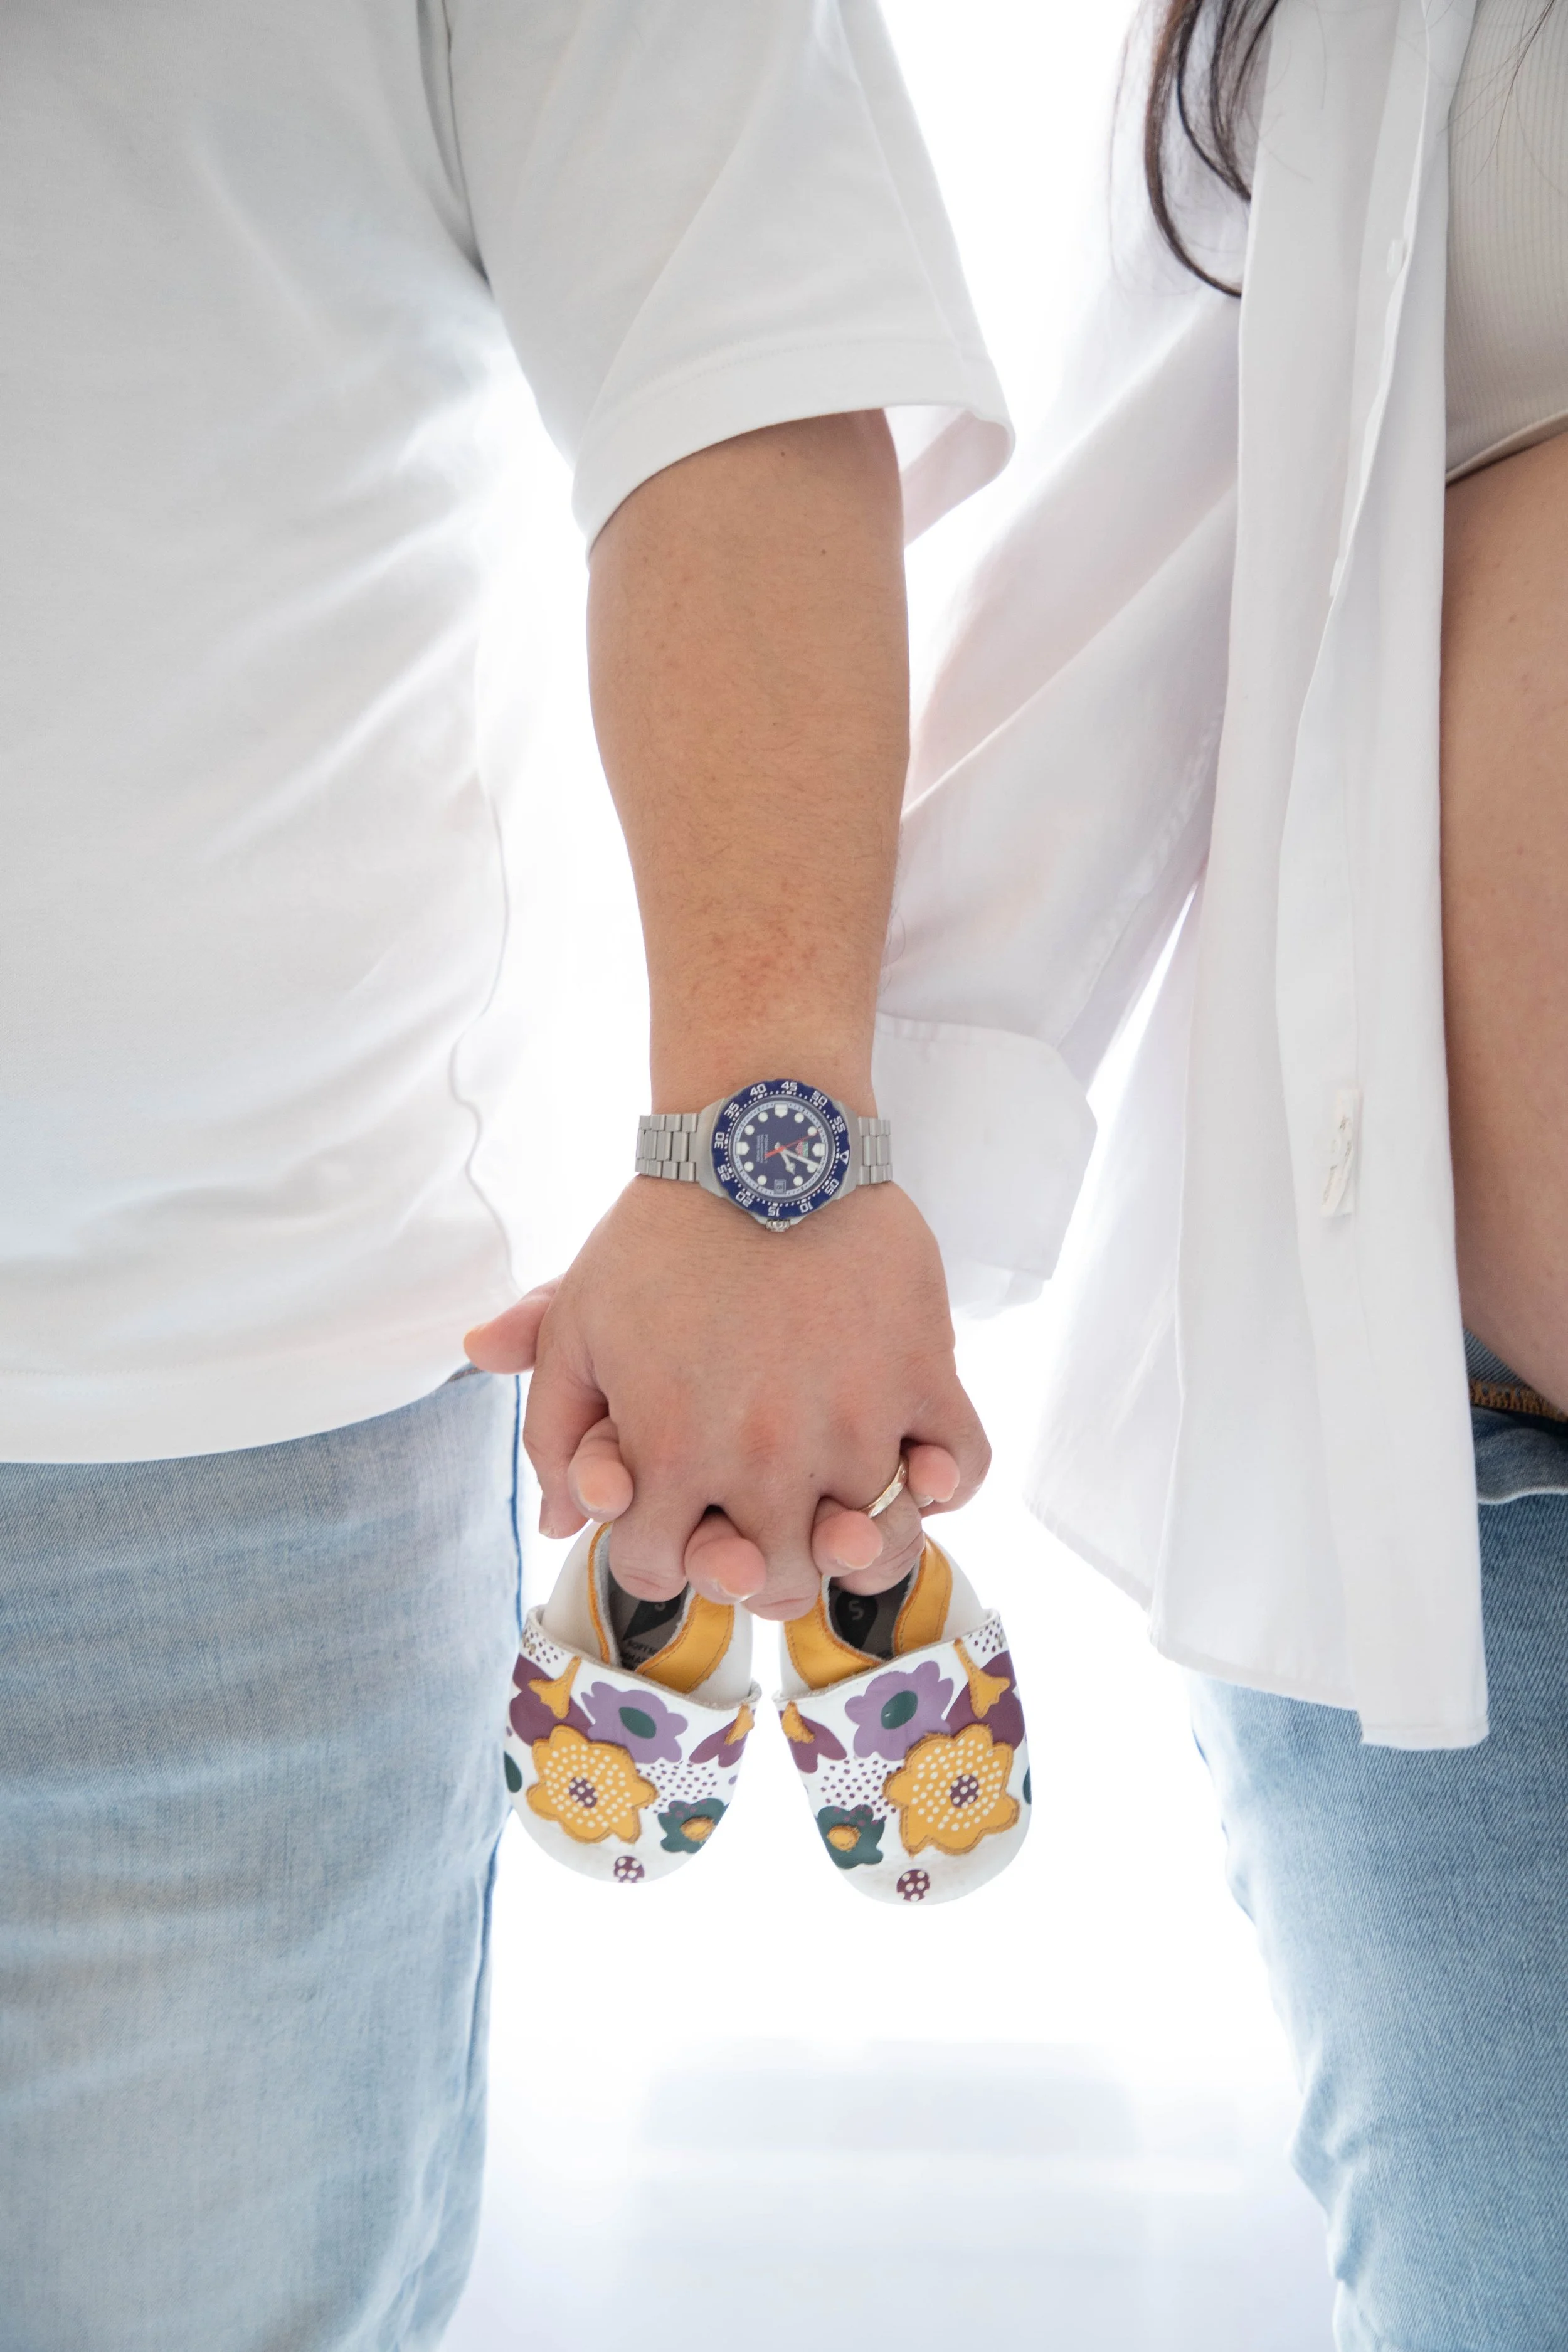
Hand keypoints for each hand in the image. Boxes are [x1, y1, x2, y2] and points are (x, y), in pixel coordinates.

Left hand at [465, 1176, 987, 1619]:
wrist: (762, 1143)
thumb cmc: (660, 1236)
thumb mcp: (578, 1324)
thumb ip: (555, 1432)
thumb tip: (560, 1522)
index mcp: (675, 1452)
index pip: (665, 1573)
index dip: (665, 1557)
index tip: (681, 1525)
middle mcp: (769, 1457)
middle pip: (776, 1581)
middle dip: (760, 1567)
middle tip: (766, 1527)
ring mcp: (856, 1422)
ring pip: (877, 1547)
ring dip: (858, 1541)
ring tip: (842, 1507)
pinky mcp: (923, 1375)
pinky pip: (962, 1471)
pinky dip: (945, 1482)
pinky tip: (911, 1462)